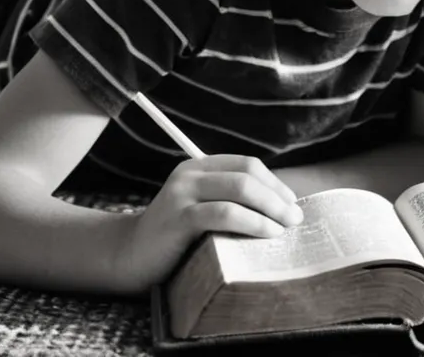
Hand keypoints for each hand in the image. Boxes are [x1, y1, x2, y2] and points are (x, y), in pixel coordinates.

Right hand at [118, 155, 303, 290]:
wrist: (127, 257)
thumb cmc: (173, 240)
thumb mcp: (200, 211)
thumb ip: (228, 202)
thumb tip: (280, 209)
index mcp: (198, 168)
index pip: (247, 165)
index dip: (275, 183)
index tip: (292, 204)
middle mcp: (190, 174)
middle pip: (247, 175)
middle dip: (278, 196)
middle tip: (296, 218)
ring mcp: (182, 195)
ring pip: (239, 190)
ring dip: (270, 209)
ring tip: (287, 227)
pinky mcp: (179, 219)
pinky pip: (224, 213)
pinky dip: (252, 222)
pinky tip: (268, 233)